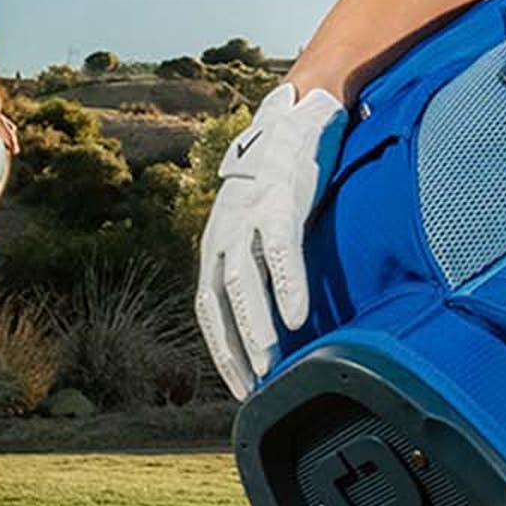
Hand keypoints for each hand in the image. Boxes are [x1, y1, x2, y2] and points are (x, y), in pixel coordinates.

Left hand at [196, 83, 345, 397]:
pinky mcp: (281, 201)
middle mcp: (224, 232)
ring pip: (245, 283)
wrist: (299, 115)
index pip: (206, 307)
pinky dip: (287, 286)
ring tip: (273, 365)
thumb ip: (261, 262)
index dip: (221, 349)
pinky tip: (297, 318)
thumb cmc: (284, 178)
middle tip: (254, 390)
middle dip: (236, 350)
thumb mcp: (259, 223)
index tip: (241, 388)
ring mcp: (250, 216)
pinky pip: (281, 252)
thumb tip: (281, 314)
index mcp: (215, 242)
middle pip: (220, 302)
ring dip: (257, 327)